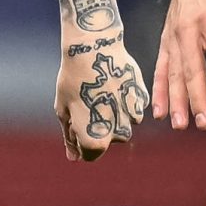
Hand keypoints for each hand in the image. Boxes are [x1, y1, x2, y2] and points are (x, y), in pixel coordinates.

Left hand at [58, 31, 148, 160]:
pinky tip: (114, 85)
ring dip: (114, 115)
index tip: (77, 120)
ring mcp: (133, 116)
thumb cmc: (73, 81)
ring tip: (102, 92)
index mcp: (95, 140)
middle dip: (100, 127)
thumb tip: (74, 158)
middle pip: (109, 140)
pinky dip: (125, 102)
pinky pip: (134, 109)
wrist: (93, 48)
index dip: (81, 140)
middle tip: (89, 103)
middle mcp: (118, 133)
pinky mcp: (142, 99)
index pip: (91, 154)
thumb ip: (71, 137)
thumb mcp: (64, 110)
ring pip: (125, 125)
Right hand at [152, 0, 205, 129]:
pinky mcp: (165, 40)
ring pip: (173, 73)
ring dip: (175, 100)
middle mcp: (188, 30)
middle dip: (197, 98)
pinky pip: (160, 68)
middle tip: (203, 122)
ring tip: (179, 123)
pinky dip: (158, 89)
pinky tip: (158, 110)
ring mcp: (173, 36)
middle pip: (193, 69)